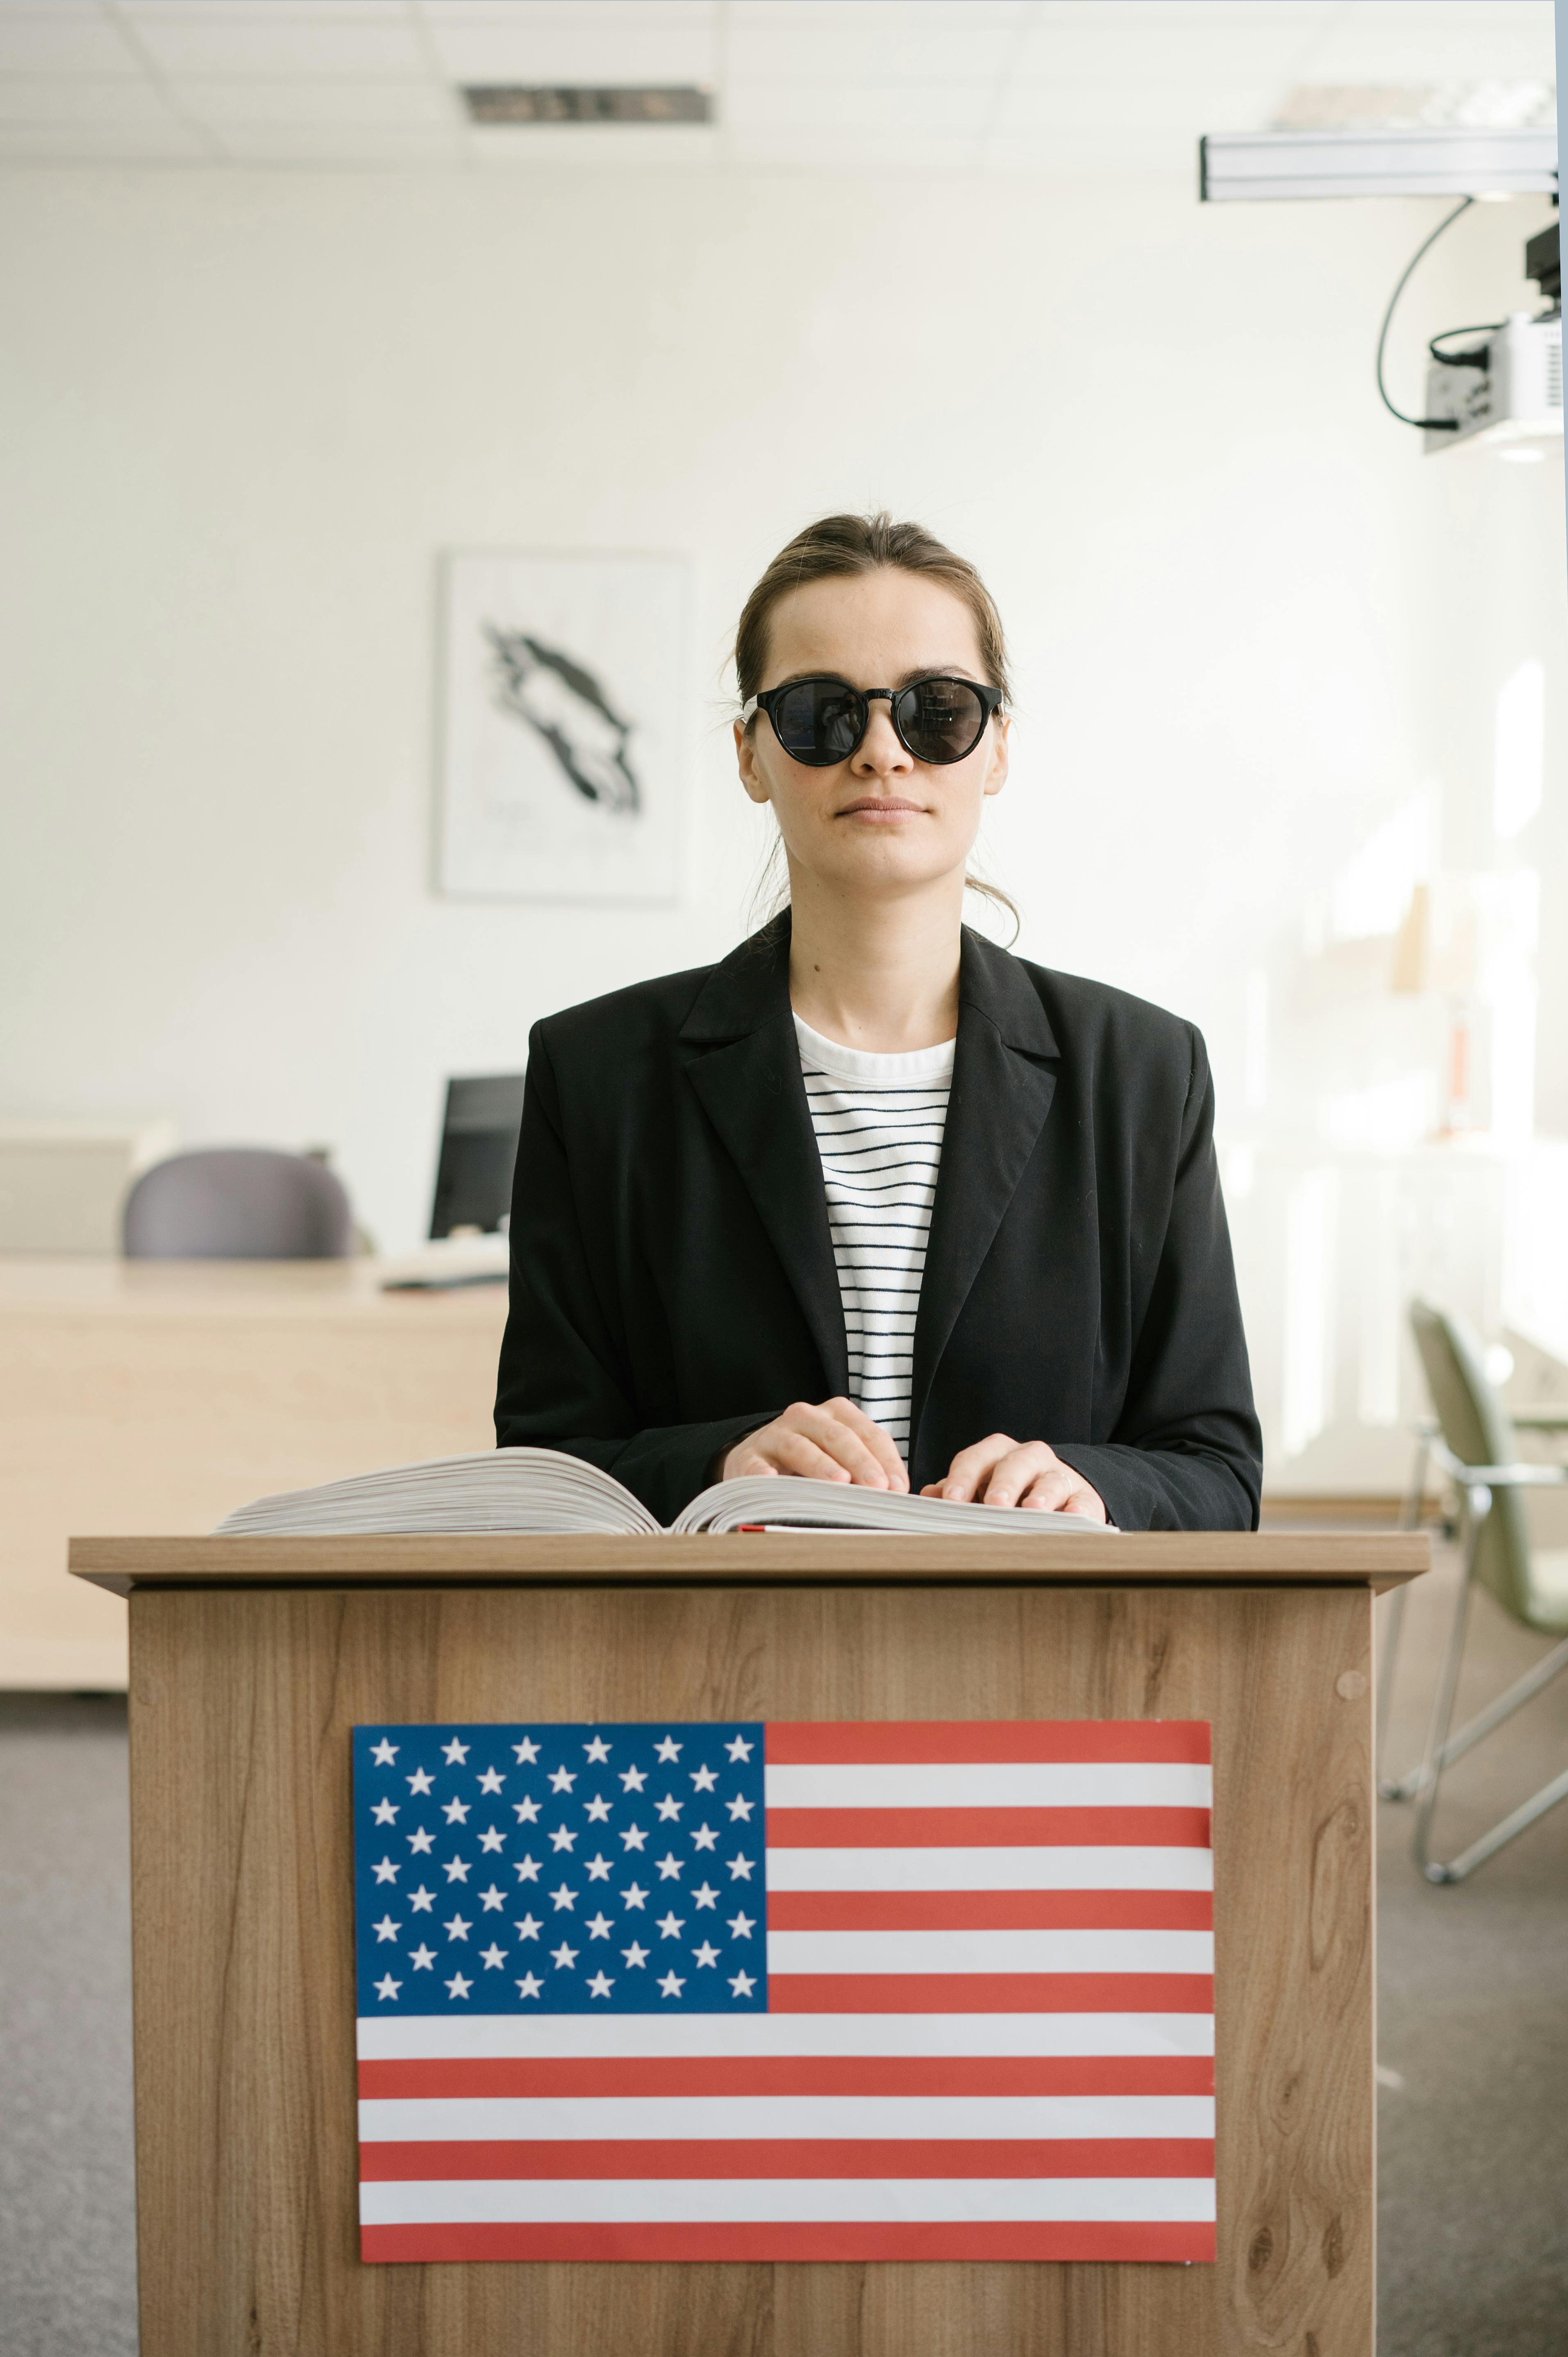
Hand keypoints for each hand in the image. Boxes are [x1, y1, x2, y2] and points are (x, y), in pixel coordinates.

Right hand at [720, 1398, 909, 1490]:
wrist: (755, 1460)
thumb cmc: (809, 1462)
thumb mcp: (840, 1459)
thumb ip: (867, 1470)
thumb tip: (896, 1496)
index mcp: (836, 1414)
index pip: (869, 1434)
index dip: (886, 1460)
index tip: (898, 1488)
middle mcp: (806, 1417)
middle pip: (838, 1436)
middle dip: (860, 1462)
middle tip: (876, 1487)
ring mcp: (775, 1435)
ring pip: (800, 1446)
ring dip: (821, 1465)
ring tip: (838, 1483)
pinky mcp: (748, 1456)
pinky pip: (756, 1464)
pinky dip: (763, 1473)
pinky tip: (772, 1481)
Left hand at [921, 1435, 1106, 1519]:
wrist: (1061, 1494)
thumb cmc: (1010, 1493)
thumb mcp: (980, 1489)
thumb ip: (955, 1492)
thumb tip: (926, 1497)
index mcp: (997, 1454)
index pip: (976, 1459)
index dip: (963, 1478)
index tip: (952, 1500)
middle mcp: (1029, 1458)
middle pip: (1014, 1464)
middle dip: (1003, 1483)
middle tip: (994, 1505)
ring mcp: (1060, 1476)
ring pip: (1051, 1480)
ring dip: (1041, 1495)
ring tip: (1032, 1510)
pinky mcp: (1085, 1497)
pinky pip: (1083, 1501)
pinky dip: (1078, 1510)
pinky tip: (1071, 1518)